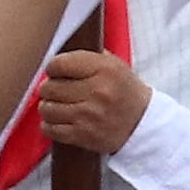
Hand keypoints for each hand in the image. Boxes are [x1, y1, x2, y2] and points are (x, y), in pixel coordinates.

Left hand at [32, 47, 148, 155]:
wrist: (142, 122)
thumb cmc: (123, 90)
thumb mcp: (113, 64)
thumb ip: (85, 56)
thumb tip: (54, 53)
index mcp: (105, 69)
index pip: (58, 64)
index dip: (52, 68)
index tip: (56, 71)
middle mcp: (97, 92)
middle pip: (49, 87)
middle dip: (49, 88)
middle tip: (56, 90)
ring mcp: (90, 116)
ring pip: (47, 109)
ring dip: (48, 107)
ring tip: (58, 105)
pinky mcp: (84, 136)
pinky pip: (50, 129)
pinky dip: (50, 125)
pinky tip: (60, 120)